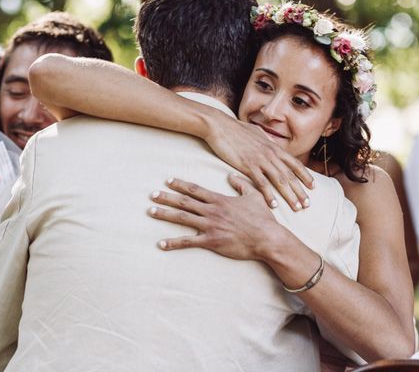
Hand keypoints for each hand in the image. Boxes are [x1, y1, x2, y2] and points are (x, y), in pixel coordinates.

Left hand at [148, 174, 285, 259]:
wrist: (267, 238)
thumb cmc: (262, 218)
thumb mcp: (254, 195)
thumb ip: (241, 184)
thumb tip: (231, 175)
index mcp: (220, 200)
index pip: (196, 190)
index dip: (181, 184)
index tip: (168, 180)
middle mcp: (212, 211)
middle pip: (185, 202)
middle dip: (167, 197)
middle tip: (152, 194)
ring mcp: (210, 226)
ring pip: (183, 218)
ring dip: (165, 214)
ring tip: (151, 211)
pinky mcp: (212, 241)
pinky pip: (188, 242)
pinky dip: (173, 243)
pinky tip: (161, 243)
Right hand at [204, 110, 312, 210]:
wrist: (220, 126)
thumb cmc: (236, 129)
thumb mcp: (257, 133)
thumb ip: (266, 140)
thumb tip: (271, 142)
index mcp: (274, 147)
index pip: (295, 163)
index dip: (305, 175)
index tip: (313, 186)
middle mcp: (271, 154)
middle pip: (290, 175)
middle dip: (300, 191)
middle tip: (308, 204)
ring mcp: (260, 160)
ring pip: (280, 180)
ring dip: (290, 195)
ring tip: (297, 207)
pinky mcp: (248, 165)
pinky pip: (261, 183)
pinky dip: (269, 195)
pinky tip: (274, 205)